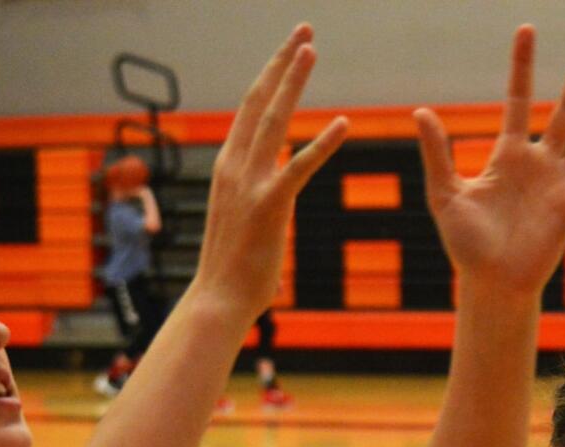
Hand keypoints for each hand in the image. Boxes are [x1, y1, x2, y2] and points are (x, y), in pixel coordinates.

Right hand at [192, 24, 348, 312]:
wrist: (218, 299)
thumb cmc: (234, 267)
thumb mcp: (245, 217)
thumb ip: (260, 191)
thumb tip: (279, 174)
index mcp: (228, 167)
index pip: (250, 109)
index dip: (271, 75)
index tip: (289, 48)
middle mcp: (234, 166)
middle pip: (258, 100)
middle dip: (282, 61)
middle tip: (304, 29)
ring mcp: (249, 184)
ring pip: (274, 120)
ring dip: (293, 81)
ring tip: (311, 48)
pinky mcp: (270, 207)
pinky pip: (300, 168)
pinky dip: (323, 144)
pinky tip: (345, 123)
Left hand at [414, 25, 564, 297]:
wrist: (491, 284)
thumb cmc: (466, 245)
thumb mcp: (445, 194)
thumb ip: (437, 154)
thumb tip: (421, 111)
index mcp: (508, 156)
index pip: (519, 100)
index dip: (523, 66)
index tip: (528, 29)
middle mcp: (539, 163)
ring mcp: (560, 184)